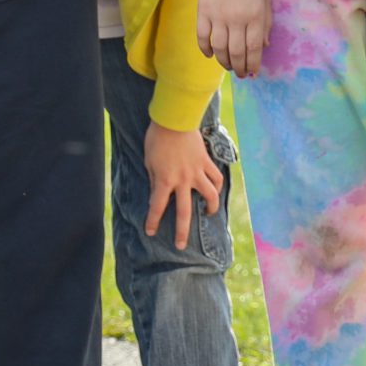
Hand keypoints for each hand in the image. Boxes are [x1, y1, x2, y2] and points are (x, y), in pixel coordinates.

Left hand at [144, 122, 223, 250]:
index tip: (150, 231)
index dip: (152, 221)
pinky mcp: (206, 162)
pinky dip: (217, 186)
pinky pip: (216, 177)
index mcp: (164, 180)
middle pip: (183, 211)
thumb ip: (155, 180)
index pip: (157, 207)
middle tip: (180, 245)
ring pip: (209, 196)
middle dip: (181, 231)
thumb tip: (157, 194)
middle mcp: (182, 180)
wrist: (174, 119)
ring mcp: (197, 171)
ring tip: (207, 214)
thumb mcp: (149, 161)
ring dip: (210, 208)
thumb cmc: (156, 139)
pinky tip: (214, 190)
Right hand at [197, 0, 271, 78]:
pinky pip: (202, 36)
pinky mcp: (203, 12)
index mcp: (255, 17)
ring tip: (227, 66)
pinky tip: (210, 55)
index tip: (252, 73)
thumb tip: (264, 47)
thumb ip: (266, 25)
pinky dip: (205, 49)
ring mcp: (218, 17)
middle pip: (236, 52)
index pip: (254, 48)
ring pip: (219, 48)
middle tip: (240, 74)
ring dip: (223, 61)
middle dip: (239, 67)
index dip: (253, 64)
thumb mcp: (266, 2)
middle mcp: (237, 20)